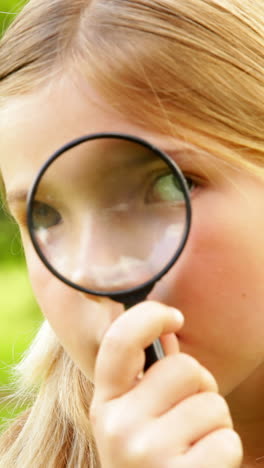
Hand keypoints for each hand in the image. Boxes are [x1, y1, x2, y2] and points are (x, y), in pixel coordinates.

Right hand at [90, 301, 242, 467]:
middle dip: (201, 386)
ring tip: (193, 444)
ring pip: (212, 404)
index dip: (149, 316)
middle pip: (186, 368)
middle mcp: (117, 425)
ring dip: (215, 423)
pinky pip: (226, 440)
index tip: (174, 316)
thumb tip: (168, 329)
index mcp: (106, 402)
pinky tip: (201, 466)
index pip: (119, 341)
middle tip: (189, 414)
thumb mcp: (137, 417)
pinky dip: (224, 451)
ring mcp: (145, 453)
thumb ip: (150, 374)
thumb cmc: (151, 457)